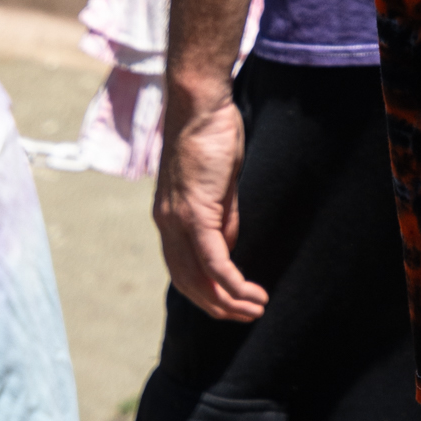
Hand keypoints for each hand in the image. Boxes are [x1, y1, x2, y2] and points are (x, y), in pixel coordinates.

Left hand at [154, 88, 266, 320]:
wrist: (199, 104)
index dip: (204, 292)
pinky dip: (230, 282)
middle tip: (244, 316)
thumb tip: (228, 249)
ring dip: (227, 300)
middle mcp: (166, 225)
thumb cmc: (212, 135)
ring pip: (198, 278)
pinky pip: (212, 259)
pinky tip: (248, 294)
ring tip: (254, 310)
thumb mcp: (218, 185)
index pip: (182, 270)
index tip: (229, 304)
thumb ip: (221, 218)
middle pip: (186, 283)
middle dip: (216, 306)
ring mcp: (178, 220)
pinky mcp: (195, 212)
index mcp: (169, 218)